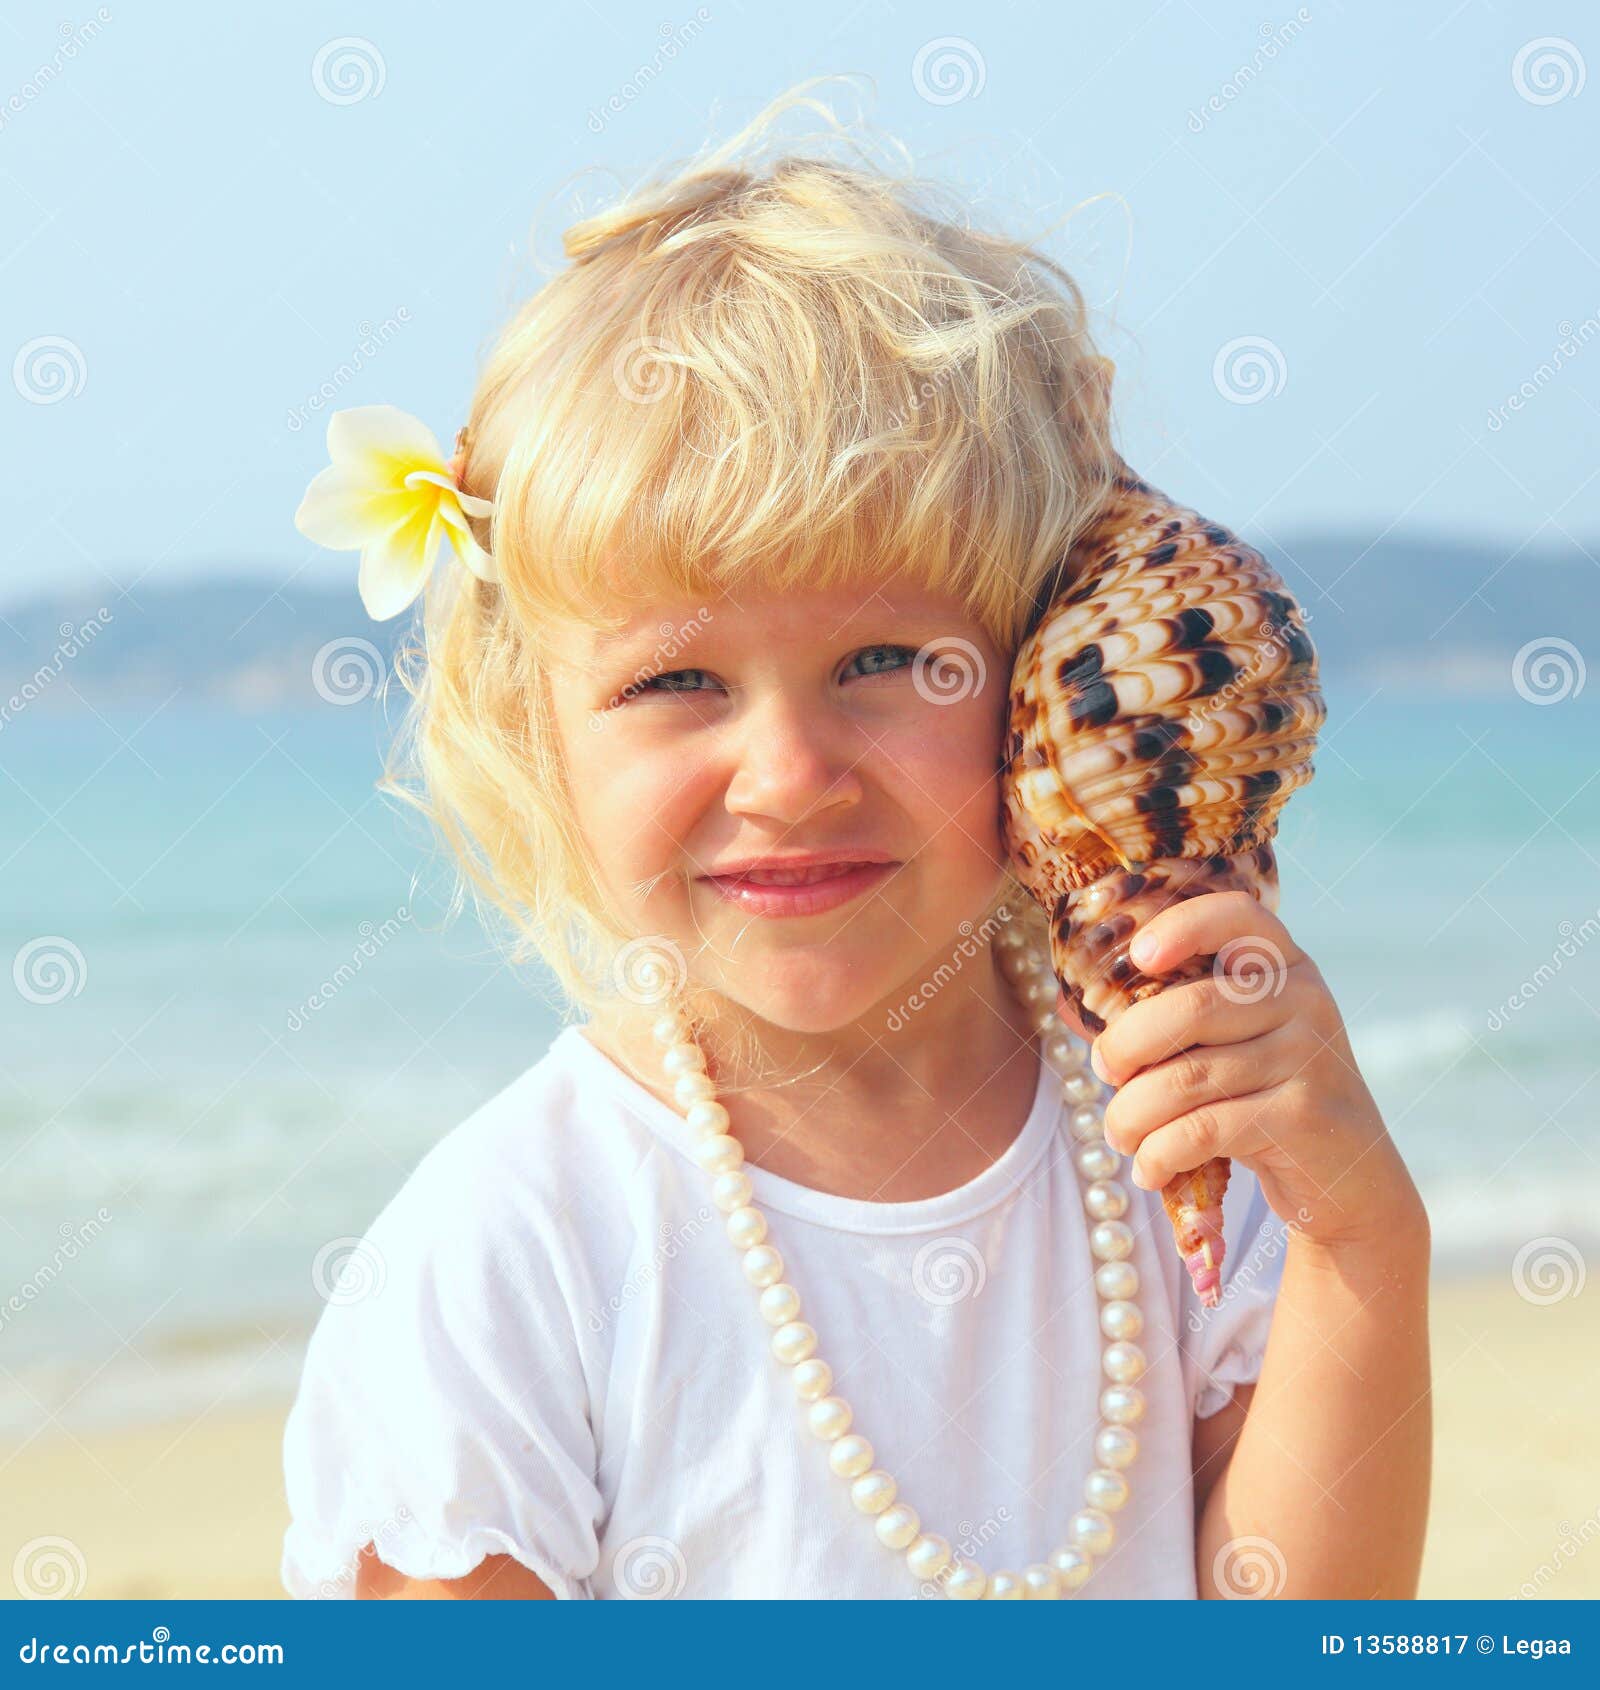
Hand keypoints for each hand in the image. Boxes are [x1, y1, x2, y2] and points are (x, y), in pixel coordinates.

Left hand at [1061, 889, 1424, 1252]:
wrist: (1350, 1179)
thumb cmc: (1265, 1097)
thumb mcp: (1231, 1044)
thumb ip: (1167, 1017)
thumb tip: (1067, 1004)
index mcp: (1284, 966)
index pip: (1238, 916)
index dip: (1184, 925)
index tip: (1137, 954)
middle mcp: (1304, 1000)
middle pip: (1190, 1008)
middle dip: (1124, 1046)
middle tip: (1102, 1073)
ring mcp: (1311, 1058)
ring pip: (1188, 1079)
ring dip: (1133, 1114)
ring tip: (1119, 1134)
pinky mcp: (1304, 1117)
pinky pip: (1204, 1130)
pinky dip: (1159, 1154)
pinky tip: (1148, 1169)